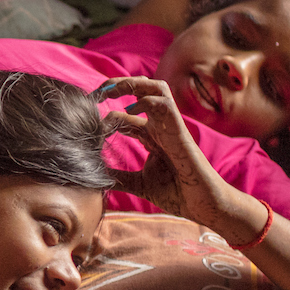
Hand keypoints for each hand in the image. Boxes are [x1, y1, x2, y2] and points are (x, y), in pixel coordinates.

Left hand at [92, 75, 259, 237]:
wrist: (203, 206)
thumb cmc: (179, 194)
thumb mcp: (140, 185)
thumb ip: (120, 178)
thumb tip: (95, 178)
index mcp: (152, 137)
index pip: (126, 115)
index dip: (105, 115)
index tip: (86, 120)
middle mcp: (161, 127)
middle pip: (142, 90)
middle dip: (118, 85)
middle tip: (96, 92)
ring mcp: (171, 127)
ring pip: (157, 88)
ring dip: (133, 83)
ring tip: (111, 90)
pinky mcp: (180, 133)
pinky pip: (165, 105)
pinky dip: (146, 101)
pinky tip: (129, 111)